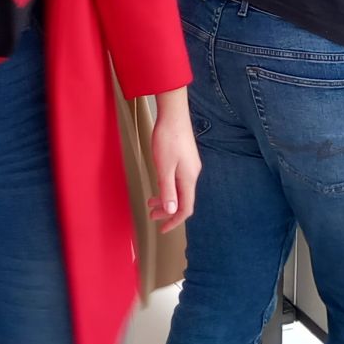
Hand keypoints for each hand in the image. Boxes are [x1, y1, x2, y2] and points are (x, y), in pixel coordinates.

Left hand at [147, 92, 199, 233]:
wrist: (173, 114)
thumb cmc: (168, 138)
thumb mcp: (164, 167)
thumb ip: (168, 190)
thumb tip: (171, 212)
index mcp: (188, 178)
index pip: (185, 208)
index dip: (174, 221)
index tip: (162, 229)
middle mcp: (192, 174)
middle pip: (183, 200)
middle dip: (167, 211)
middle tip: (152, 216)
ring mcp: (190, 166)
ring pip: (180, 190)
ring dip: (166, 198)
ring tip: (151, 202)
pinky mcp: (186, 158)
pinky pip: (178, 180)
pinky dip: (168, 187)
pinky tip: (159, 184)